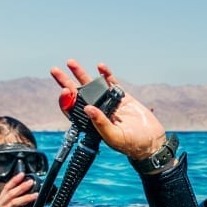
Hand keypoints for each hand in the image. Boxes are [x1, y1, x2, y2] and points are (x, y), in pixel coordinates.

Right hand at [0, 173, 37, 206]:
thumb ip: (13, 199)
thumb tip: (27, 190)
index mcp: (0, 200)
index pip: (6, 188)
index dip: (14, 180)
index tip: (22, 174)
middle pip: (10, 194)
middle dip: (21, 187)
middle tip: (30, 182)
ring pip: (14, 203)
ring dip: (26, 198)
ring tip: (35, 195)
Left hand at [50, 59, 169, 162]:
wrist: (152, 141)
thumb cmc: (132, 144)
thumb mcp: (115, 137)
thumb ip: (101, 124)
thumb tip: (88, 109)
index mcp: (92, 123)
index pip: (73, 110)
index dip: (67, 100)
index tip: (65, 91)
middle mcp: (98, 111)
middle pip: (78, 94)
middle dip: (66, 82)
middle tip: (54, 70)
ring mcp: (110, 102)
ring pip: (92, 86)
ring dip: (81, 74)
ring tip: (71, 62)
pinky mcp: (123, 97)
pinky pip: (112, 83)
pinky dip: (106, 74)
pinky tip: (100, 66)